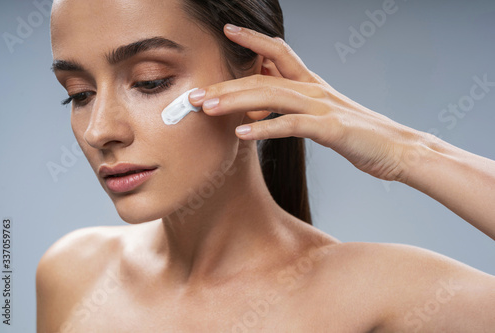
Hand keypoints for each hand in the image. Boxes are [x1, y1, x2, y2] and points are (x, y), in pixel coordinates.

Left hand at [189, 24, 424, 182]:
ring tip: (205, 108)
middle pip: (263, 78)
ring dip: (235, 102)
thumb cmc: (360, 134)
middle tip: (193, 94)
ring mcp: (323, 107)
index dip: (254, 39)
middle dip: (226, 85)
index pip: (279, 52)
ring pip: (272, 97)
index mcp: (313, 84)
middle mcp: (315, 89)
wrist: (399, 150)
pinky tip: (241, 135)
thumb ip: (296, 106)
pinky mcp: (331, 129)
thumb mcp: (325, 114)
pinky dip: (265, 129)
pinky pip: (292, 126)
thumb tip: (264, 108)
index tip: (228, 31)